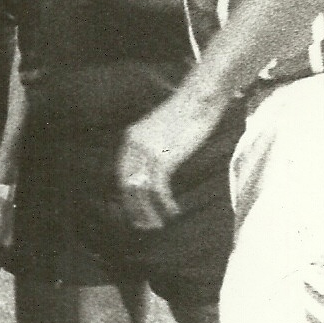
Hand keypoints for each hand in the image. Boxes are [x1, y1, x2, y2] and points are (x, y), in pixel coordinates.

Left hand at [116, 94, 220, 229]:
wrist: (200, 97)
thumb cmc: (189, 111)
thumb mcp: (163, 129)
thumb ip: (154, 145)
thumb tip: (158, 166)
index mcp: (131, 137)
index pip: (123, 172)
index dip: (127, 193)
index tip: (134, 209)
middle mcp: (133, 146)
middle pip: (127, 184)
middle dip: (134, 207)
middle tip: (143, 224)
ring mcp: (146, 153)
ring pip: (140, 190)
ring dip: (148, 211)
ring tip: (157, 225)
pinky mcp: (163, 159)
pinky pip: (158, 189)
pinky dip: (165, 203)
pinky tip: (172, 211)